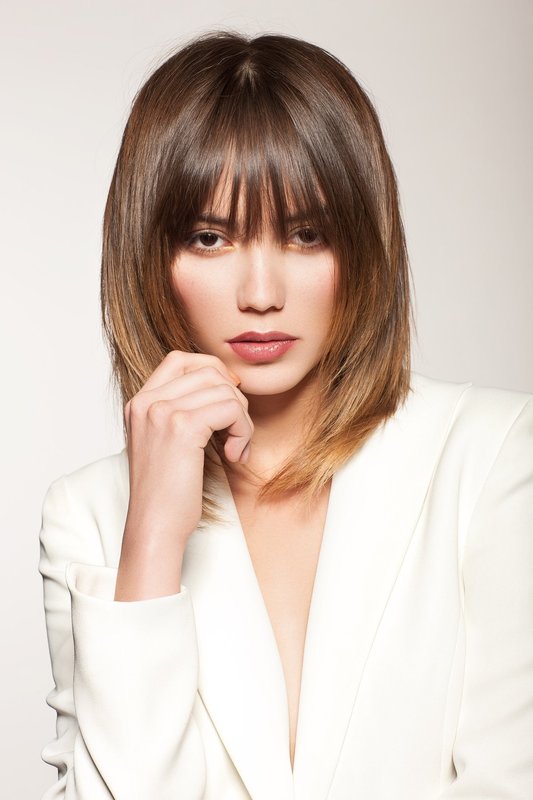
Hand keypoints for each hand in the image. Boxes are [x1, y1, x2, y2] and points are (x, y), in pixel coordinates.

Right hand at [123, 350, 252, 549]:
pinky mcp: (182, 428)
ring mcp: (161, 412)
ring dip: (242, 420)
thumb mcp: (166, 442)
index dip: (213, 371)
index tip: (228, 401)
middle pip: (208, 371)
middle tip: (236, 433)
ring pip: (225, 390)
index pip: (180, 359)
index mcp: (139, 403)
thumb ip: (183, 411)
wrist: (155, 526)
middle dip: (234, 399)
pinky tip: (234, 456)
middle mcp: (146, 402)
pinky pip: (231, 410)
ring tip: (236, 449)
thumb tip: (227, 384)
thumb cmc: (166, 492)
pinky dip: (243, 432)